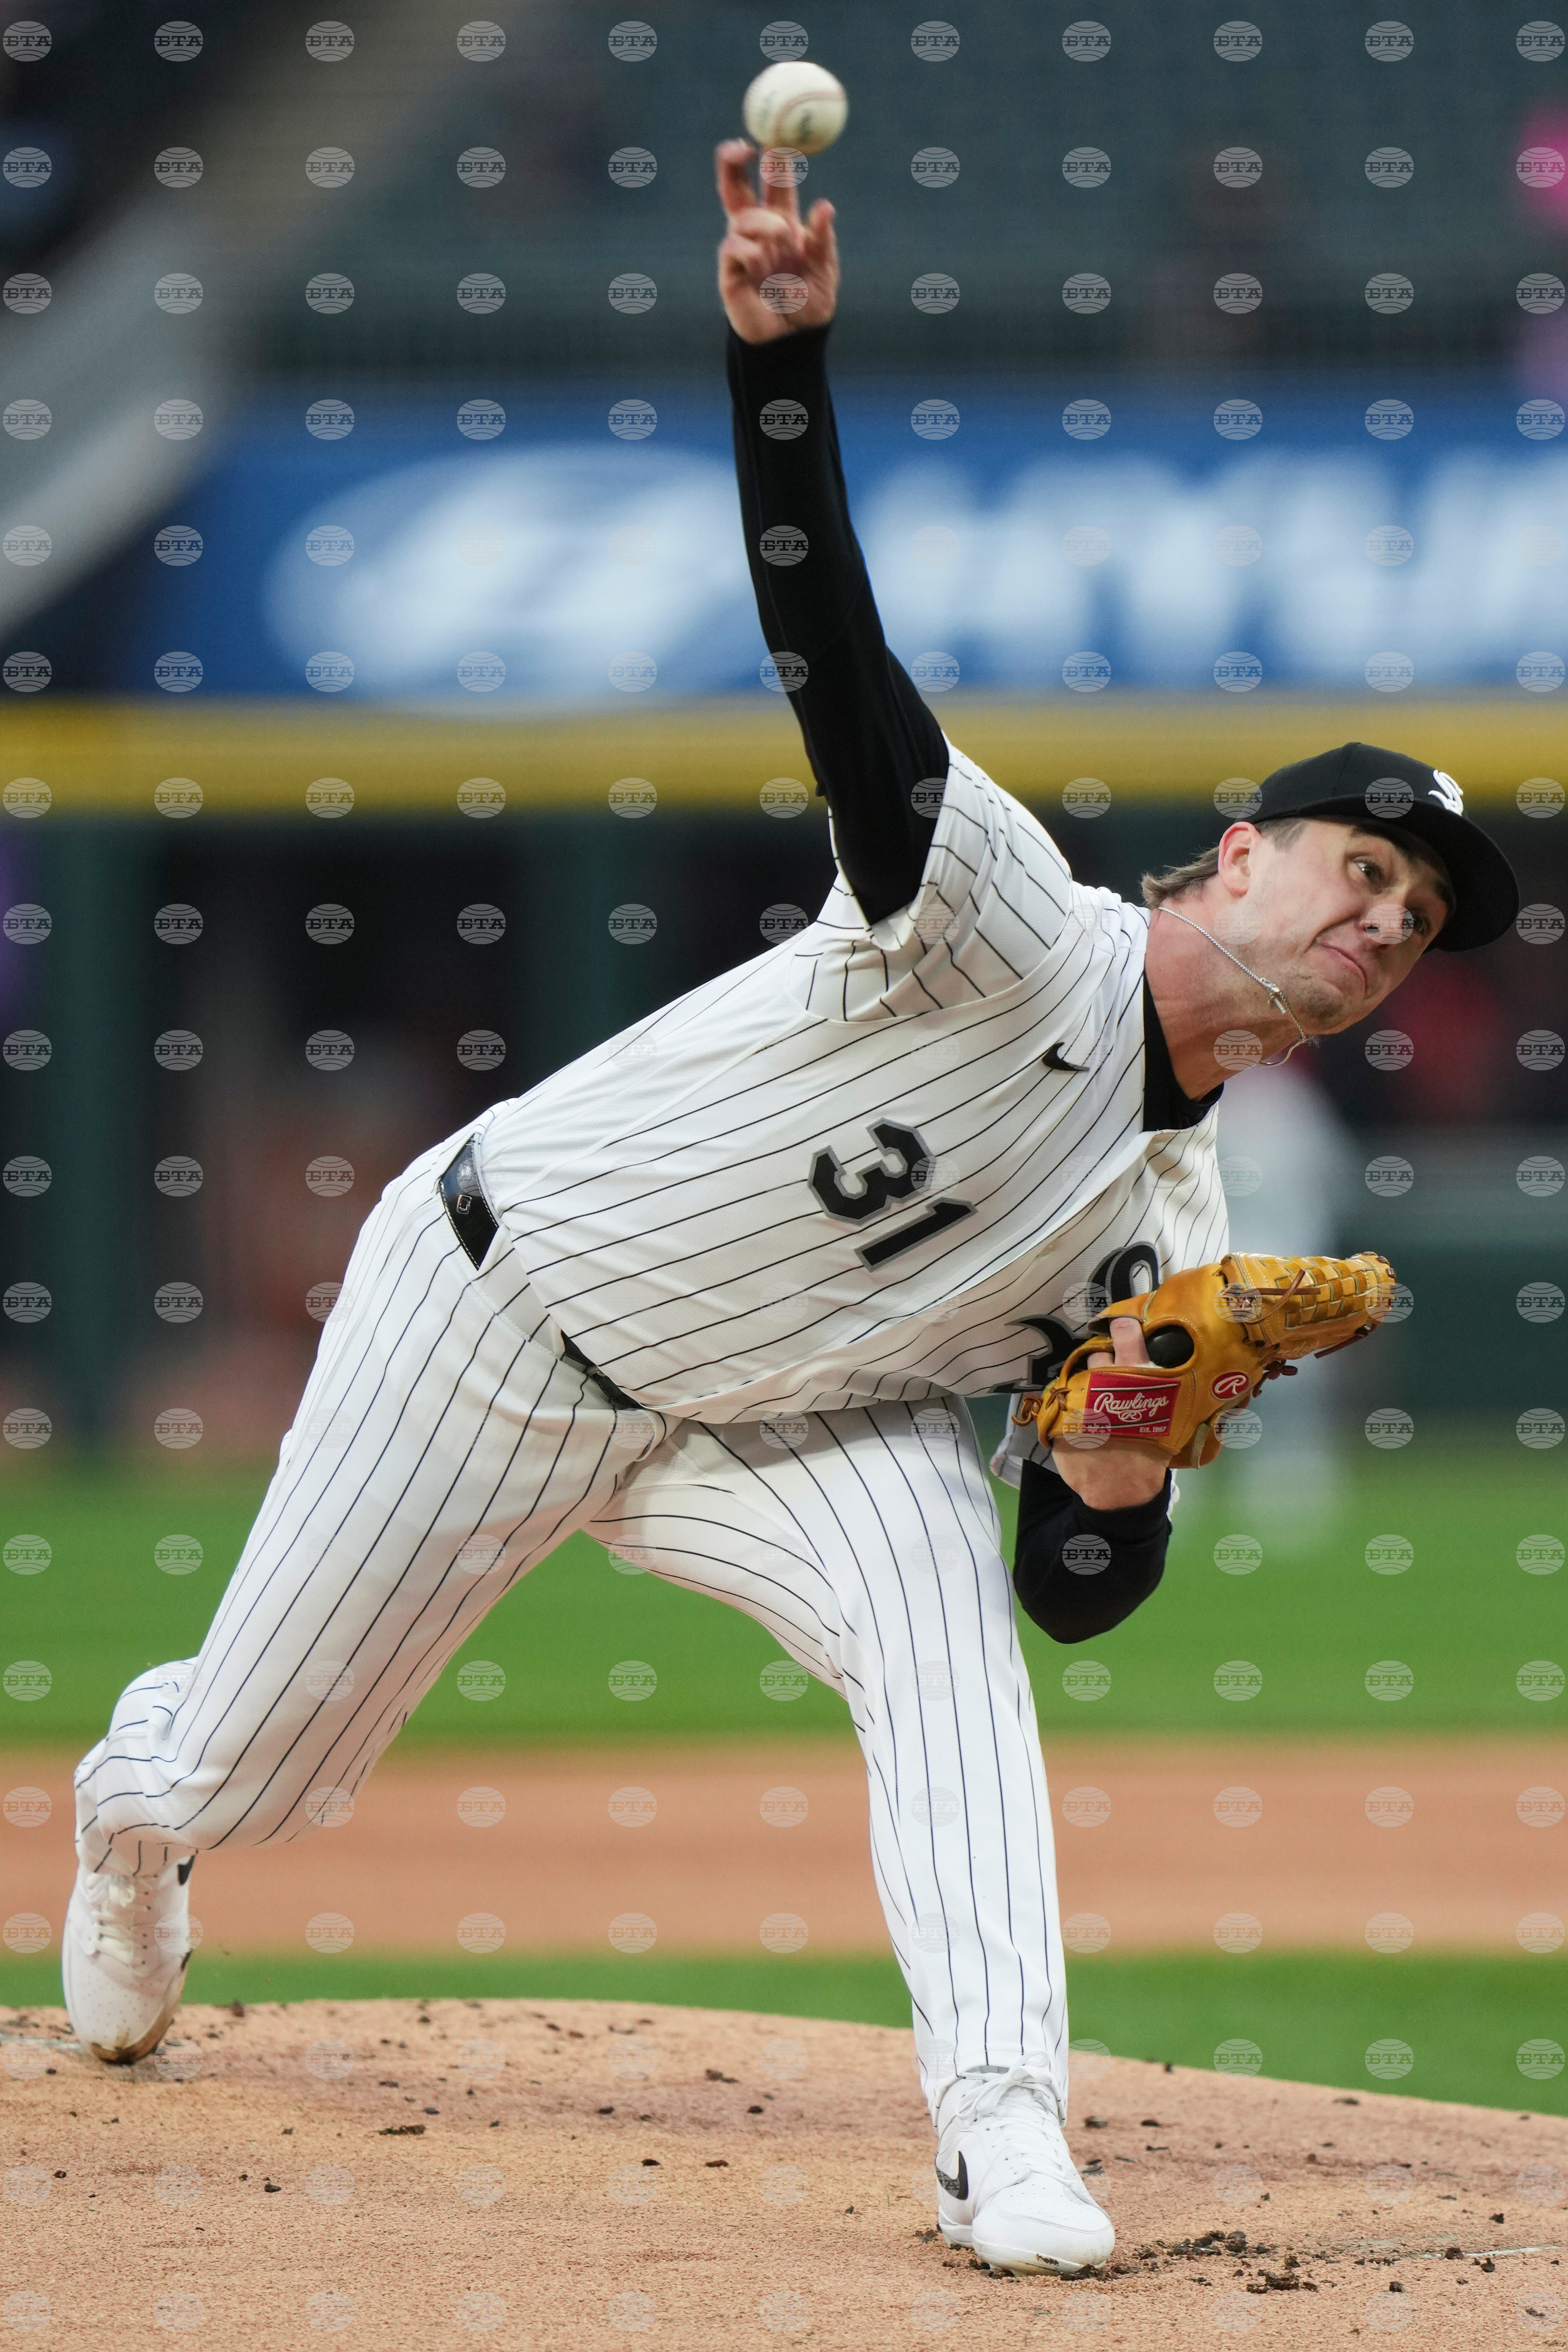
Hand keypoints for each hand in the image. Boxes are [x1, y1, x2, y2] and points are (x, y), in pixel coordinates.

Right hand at [715, 137, 838, 343]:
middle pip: (737, 187)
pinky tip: (762, 269)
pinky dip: (751, 253)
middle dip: (733, 162)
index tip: (775, 138)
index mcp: (781, 222)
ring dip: (765, 224)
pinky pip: (733, 248)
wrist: (794, 341)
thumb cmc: (809, 303)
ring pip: (742, 218)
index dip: (772, 159)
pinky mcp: (729, 273)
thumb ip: (823, 238)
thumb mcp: (825, 268)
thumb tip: (825, 205)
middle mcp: (757, 231)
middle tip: (740, 147)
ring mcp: (740, 250)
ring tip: (785, 243)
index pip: (772, 183)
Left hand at [1047, 1317, 1170, 1511]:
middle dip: (1103, 1357)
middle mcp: (1107, 1382)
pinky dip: (1070, 1404)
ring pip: (1079, 1374)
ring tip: (1094, 1398)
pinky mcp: (1061, 1414)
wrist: (1120, 1491)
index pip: (1127, 1335)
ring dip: (1086, 1382)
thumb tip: (1160, 1368)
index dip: (1123, 1326)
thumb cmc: (1149, 1455)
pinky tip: (1079, 1416)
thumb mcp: (1169, 1420)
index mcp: (1138, 1379)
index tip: (1122, 1324)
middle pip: (1099, 1352)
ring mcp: (1081, 1396)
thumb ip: (1160, 1391)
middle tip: (1109, 1370)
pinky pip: (1063, 1398)